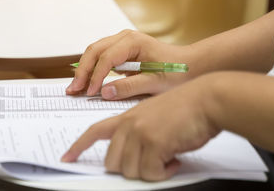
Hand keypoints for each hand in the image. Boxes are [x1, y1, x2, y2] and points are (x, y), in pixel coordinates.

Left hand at [62, 75, 219, 180]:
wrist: (206, 100)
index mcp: (126, 117)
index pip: (94, 131)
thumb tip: (130, 158)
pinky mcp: (153, 142)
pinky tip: (174, 160)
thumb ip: (137, 133)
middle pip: (112, 162)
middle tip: (150, 164)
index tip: (67, 157)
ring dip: (151, 172)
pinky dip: (164, 173)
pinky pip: (151, 173)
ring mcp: (139, 132)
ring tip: (166, 159)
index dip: (79, 146)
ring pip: (130, 171)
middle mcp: (129, 124)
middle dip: (130, 170)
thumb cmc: (184, 109)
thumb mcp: (152, 116)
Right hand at [66, 30, 194, 98]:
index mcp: (133, 42)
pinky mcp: (122, 50)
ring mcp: (122, 42)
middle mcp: (125, 37)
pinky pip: (101, 56)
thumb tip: (105, 92)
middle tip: (73, 89)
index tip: (90, 93)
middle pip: (94, 50)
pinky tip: (87, 81)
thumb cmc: (178, 72)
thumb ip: (130, 87)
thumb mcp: (156, 83)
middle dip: (82, 70)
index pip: (106, 58)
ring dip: (84, 68)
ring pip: (94, 51)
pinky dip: (92, 68)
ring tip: (75, 86)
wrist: (191, 65)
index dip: (96, 76)